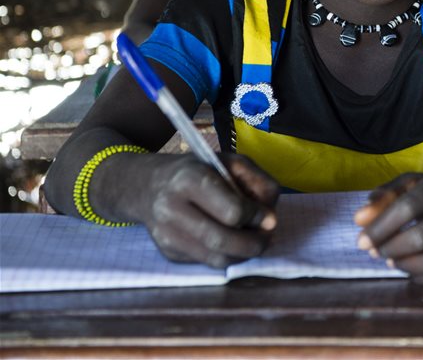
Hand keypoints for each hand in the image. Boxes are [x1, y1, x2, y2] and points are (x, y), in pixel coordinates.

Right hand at [140, 154, 278, 267]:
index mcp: (189, 180)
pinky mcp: (168, 253)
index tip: (269, 218)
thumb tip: (270, 219)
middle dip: (254, 244)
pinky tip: (233, 242)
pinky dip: (227, 256)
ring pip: (216, 259)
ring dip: (243, 255)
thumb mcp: (231, 162)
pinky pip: (207, 263)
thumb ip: (258, 183)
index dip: (256, 217)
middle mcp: (172, 209)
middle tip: (267, 238)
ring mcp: (167, 235)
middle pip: (222, 240)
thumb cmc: (199, 170)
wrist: (150, 186)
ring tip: (254, 241)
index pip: (232, 211)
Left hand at [355, 170, 422, 287]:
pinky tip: (412, 271)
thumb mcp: (420, 183)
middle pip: (421, 237)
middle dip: (391, 249)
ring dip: (406, 266)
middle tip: (376, 252)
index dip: (380, 227)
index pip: (408, 206)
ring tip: (392, 261)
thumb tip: (359, 218)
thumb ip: (387, 195)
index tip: (361, 241)